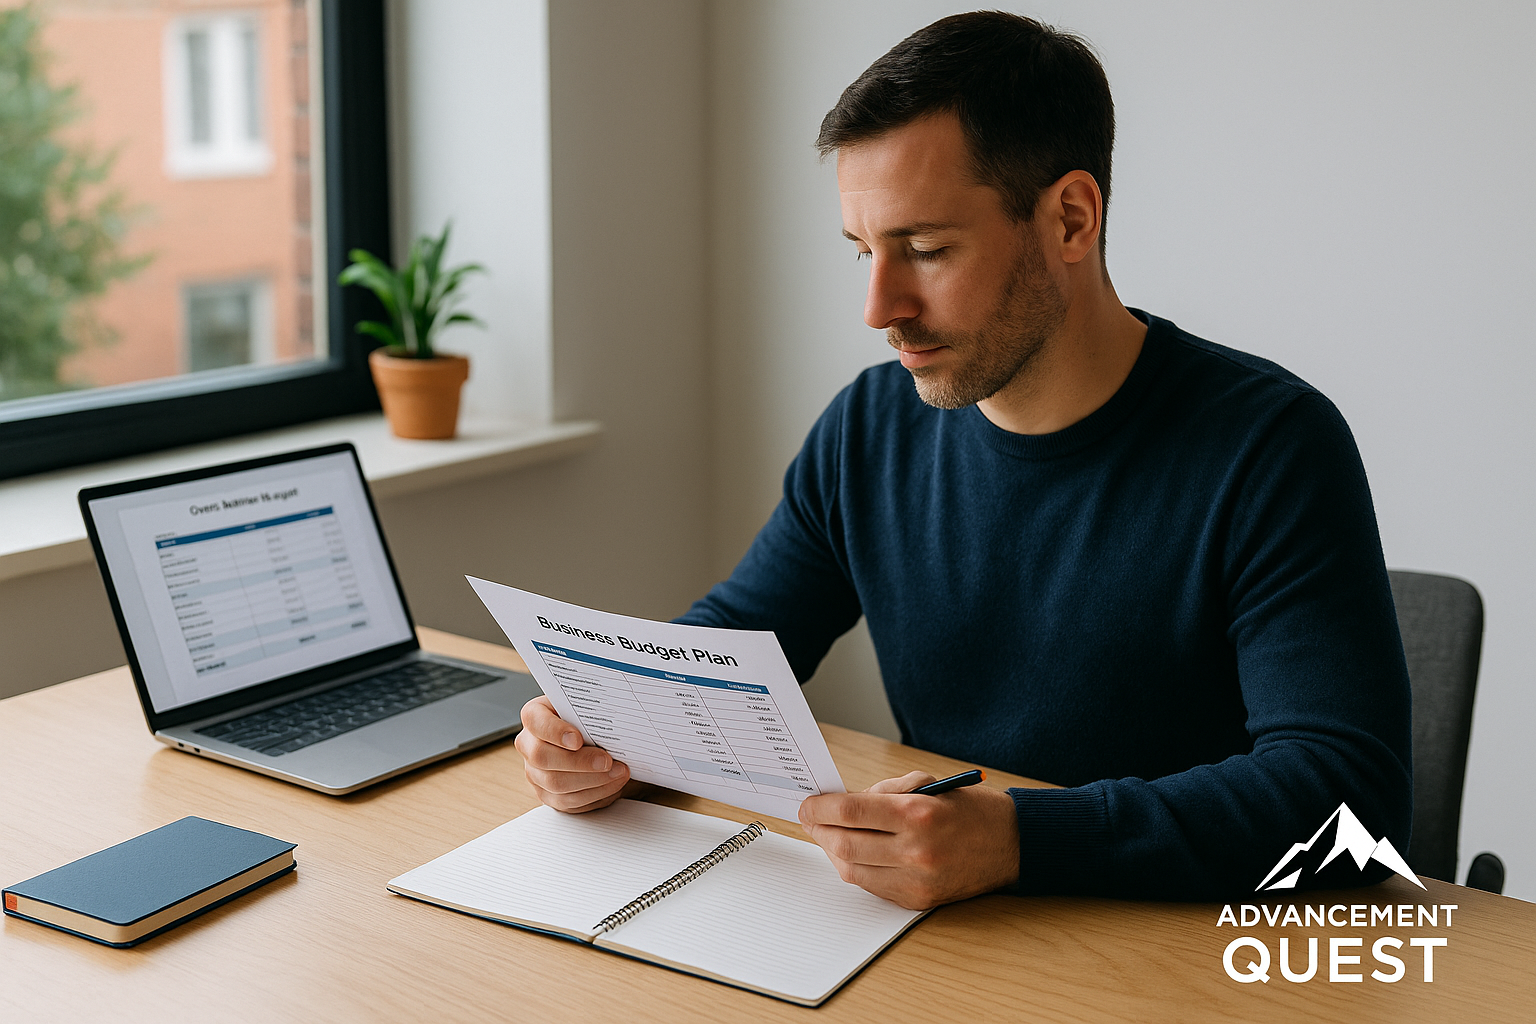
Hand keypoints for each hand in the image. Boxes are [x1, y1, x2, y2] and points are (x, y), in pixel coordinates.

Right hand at [514, 696, 631, 811]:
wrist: (594, 738)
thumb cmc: (589, 719)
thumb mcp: (589, 707)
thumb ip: (592, 710)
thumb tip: (613, 715)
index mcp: (534, 716)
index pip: (535, 721)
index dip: (555, 731)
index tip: (578, 740)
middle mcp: (529, 745)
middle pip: (543, 757)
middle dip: (580, 762)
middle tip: (607, 761)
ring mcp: (536, 773)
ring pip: (557, 784)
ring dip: (593, 780)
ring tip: (618, 772)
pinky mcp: (549, 794)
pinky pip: (569, 802)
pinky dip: (595, 794)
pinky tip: (613, 783)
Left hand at [798, 770, 1019, 909]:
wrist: (1012, 845)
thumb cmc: (970, 809)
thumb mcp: (927, 785)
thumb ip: (883, 792)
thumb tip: (842, 803)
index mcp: (918, 814)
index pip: (850, 812)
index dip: (820, 808)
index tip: (808, 804)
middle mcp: (916, 851)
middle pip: (845, 844)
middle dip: (820, 830)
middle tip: (811, 818)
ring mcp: (917, 880)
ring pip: (852, 870)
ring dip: (833, 852)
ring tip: (828, 835)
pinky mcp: (918, 900)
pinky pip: (872, 887)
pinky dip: (856, 869)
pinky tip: (852, 854)